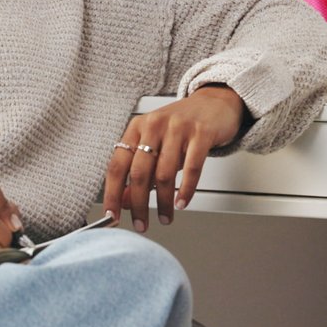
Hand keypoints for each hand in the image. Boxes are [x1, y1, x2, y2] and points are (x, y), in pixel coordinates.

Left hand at [106, 85, 247, 231]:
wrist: (214, 102)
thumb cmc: (182, 125)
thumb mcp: (155, 145)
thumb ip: (139, 171)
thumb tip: (124, 201)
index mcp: (136, 128)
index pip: (116, 165)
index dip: (112, 194)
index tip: (112, 216)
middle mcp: (154, 126)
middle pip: (139, 173)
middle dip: (138, 204)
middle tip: (141, 224)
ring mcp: (178, 128)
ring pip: (164, 174)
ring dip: (164, 202)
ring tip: (165, 217)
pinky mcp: (201, 133)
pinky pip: (191, 168)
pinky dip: (186, 190)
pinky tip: (182, 202)